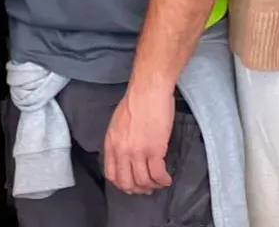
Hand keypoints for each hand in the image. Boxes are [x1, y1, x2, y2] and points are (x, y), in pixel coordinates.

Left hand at [104, 80, 174, 194]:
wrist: (149, 89)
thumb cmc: (136, 100)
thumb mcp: (118, 123)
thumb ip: (119, 141)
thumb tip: (125, 154)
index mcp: (111, 144)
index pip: (112, 174)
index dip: (122, 184)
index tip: (131, 184)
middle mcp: (122, 151)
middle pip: (127, 182)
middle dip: (137, 189)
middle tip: (146, 188)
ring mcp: (138, 152)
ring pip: (143, 181)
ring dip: (152, 186)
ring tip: (159, 183)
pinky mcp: (155, 150)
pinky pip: (157, 174)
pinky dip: (163, 180)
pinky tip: (166, 179)